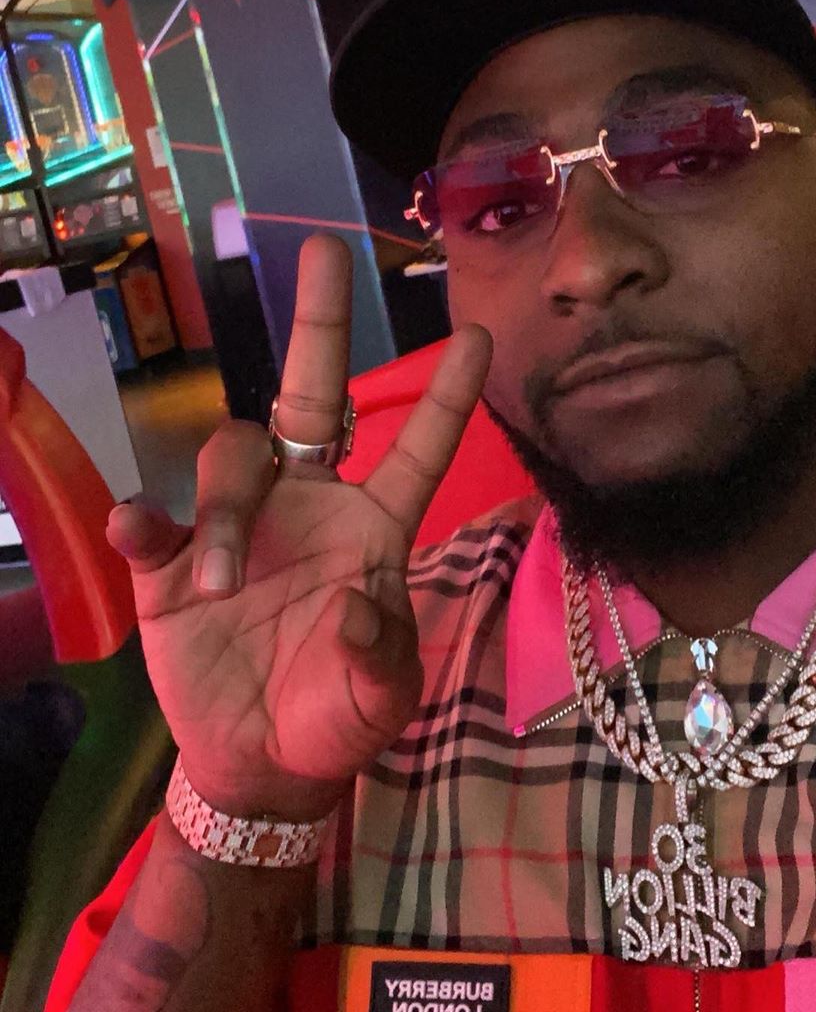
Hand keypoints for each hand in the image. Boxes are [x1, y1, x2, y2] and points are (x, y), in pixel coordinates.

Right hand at [108, 234, 490, 821]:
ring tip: (217, 585)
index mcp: (372, 525)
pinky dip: (146, 520)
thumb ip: (379, 659)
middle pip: (310, 393)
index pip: (414, 449)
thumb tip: (351, 604)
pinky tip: (140, 530)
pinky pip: (153, 521)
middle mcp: (308, 502)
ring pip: (230, 458)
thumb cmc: (337, 718)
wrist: (261, 762)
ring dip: (225, 512)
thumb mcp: (379, 700)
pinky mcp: (169, 563)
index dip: (445, 395)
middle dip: (319, 323)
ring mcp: (240, 525)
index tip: (480, 333)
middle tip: (327, 249)